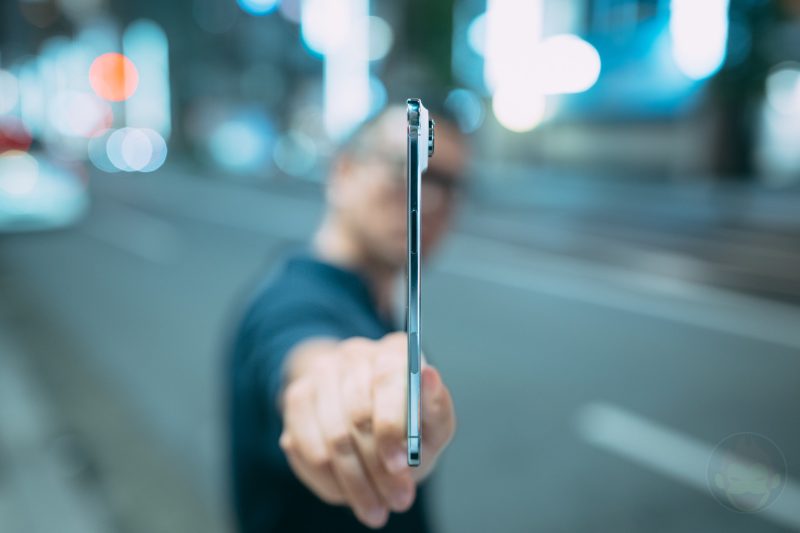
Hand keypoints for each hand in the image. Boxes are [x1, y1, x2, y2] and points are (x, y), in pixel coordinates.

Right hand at [277, 332, 456, 528]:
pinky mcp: (297, 400)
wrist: (372, 425)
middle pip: (357, 414)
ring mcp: (321, 375)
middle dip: (378, 467)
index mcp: (393, 350)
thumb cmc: (409, 426)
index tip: (401, 466)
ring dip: (355, 482)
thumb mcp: (433, 422)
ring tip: (375, 509)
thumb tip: (428, 375)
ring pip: (332, 437)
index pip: (386, 378)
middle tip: (397, 501)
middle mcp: (354, 354)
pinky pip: (304, 448)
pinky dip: (327, 480)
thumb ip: (435, 406)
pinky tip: (346, 494)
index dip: (392, 425)